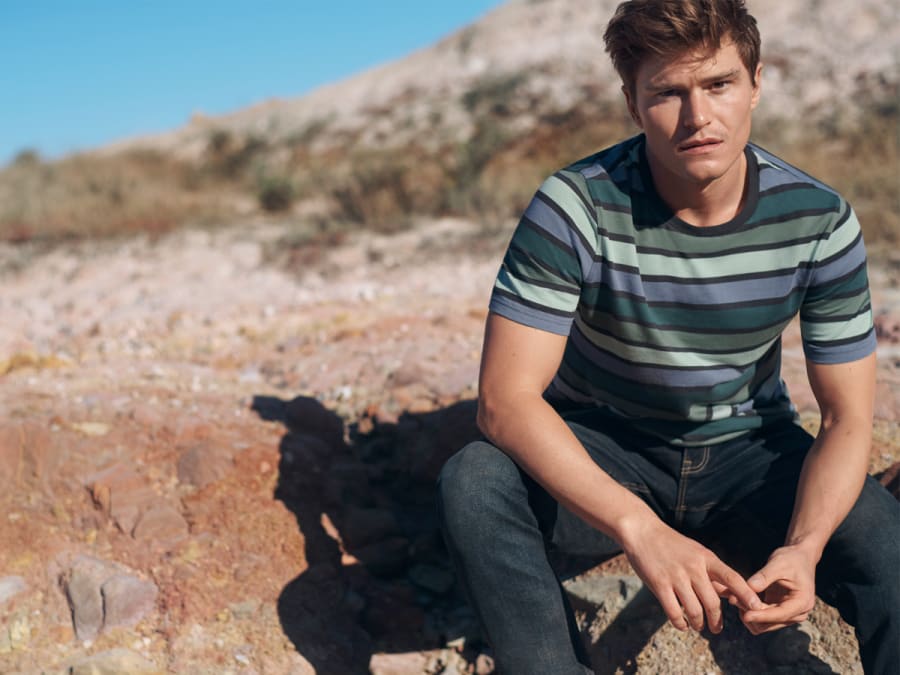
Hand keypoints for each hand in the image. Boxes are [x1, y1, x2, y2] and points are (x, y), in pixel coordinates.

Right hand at [621, 520, 762, 633]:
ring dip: (699, 624)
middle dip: (717, 621)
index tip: (757, 607)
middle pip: (713, 602)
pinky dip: (680, 623)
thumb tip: (729, 593)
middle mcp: (693, 567)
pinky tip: (682, 624)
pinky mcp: (659, 584)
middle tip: (716, 629)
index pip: (732, 578)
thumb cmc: (671, 544)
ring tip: (698, 626)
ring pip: (694, 610)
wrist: (642, 532)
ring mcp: (676, 576)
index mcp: (706, 558)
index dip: (746, 594)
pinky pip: (674, 612)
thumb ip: (711, 572)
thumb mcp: (696, 552)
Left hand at [739, 545, 816, 633]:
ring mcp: (788, 616)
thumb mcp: (778, 563)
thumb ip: (764, 576)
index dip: (761, 616)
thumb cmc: (790, 559)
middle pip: (770, 623)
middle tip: (732, 598)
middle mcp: (798, 613)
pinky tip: (738, 599)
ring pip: (763, 625)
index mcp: (802, 602)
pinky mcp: (778, 613)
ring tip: (733, 597)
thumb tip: (750, 587)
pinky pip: (761, 620)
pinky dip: (750, 612)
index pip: (780, 615)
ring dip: (748, 614)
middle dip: (751, 613)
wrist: (798, 559)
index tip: (745, 614)